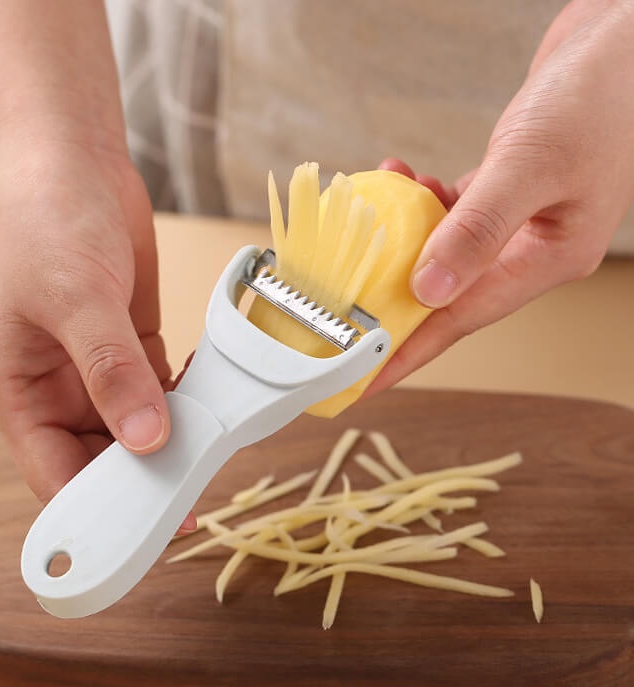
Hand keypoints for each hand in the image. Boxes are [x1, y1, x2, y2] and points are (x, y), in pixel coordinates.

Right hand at [0, 140, 194, 531]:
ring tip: (211, 457)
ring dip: (171, 445)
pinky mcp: (131, 348)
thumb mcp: (75, 299)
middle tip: (196, 500)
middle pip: (101, 462)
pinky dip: (185, 405)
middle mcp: (56, 391)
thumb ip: (111, 371)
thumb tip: (145, 441)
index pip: (55, 476)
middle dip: (145, 482)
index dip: (100, 511)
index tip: (149, 531)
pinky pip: (161, 394)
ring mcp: (96, 371)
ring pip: (136, 432)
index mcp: (18, 392)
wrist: (69, 162)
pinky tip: (212, 410)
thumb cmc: (44, 221)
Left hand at [371, 0, 633, 392]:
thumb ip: (478, 228)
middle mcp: (531, 248)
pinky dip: (420, 202)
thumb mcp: (531, 165)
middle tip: (343, 324)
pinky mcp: (503, 192)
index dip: (408, 351)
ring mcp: (517, 221)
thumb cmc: (595, 98)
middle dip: (393, 308)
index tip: (365, 379)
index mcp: (549, 258)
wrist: (618, 44)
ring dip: (400, 243)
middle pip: (446, 296)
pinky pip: (450, 213)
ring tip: (364, 229)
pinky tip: (400, 182)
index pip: (461, 320)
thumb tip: (428, 288)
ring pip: (443, 252)